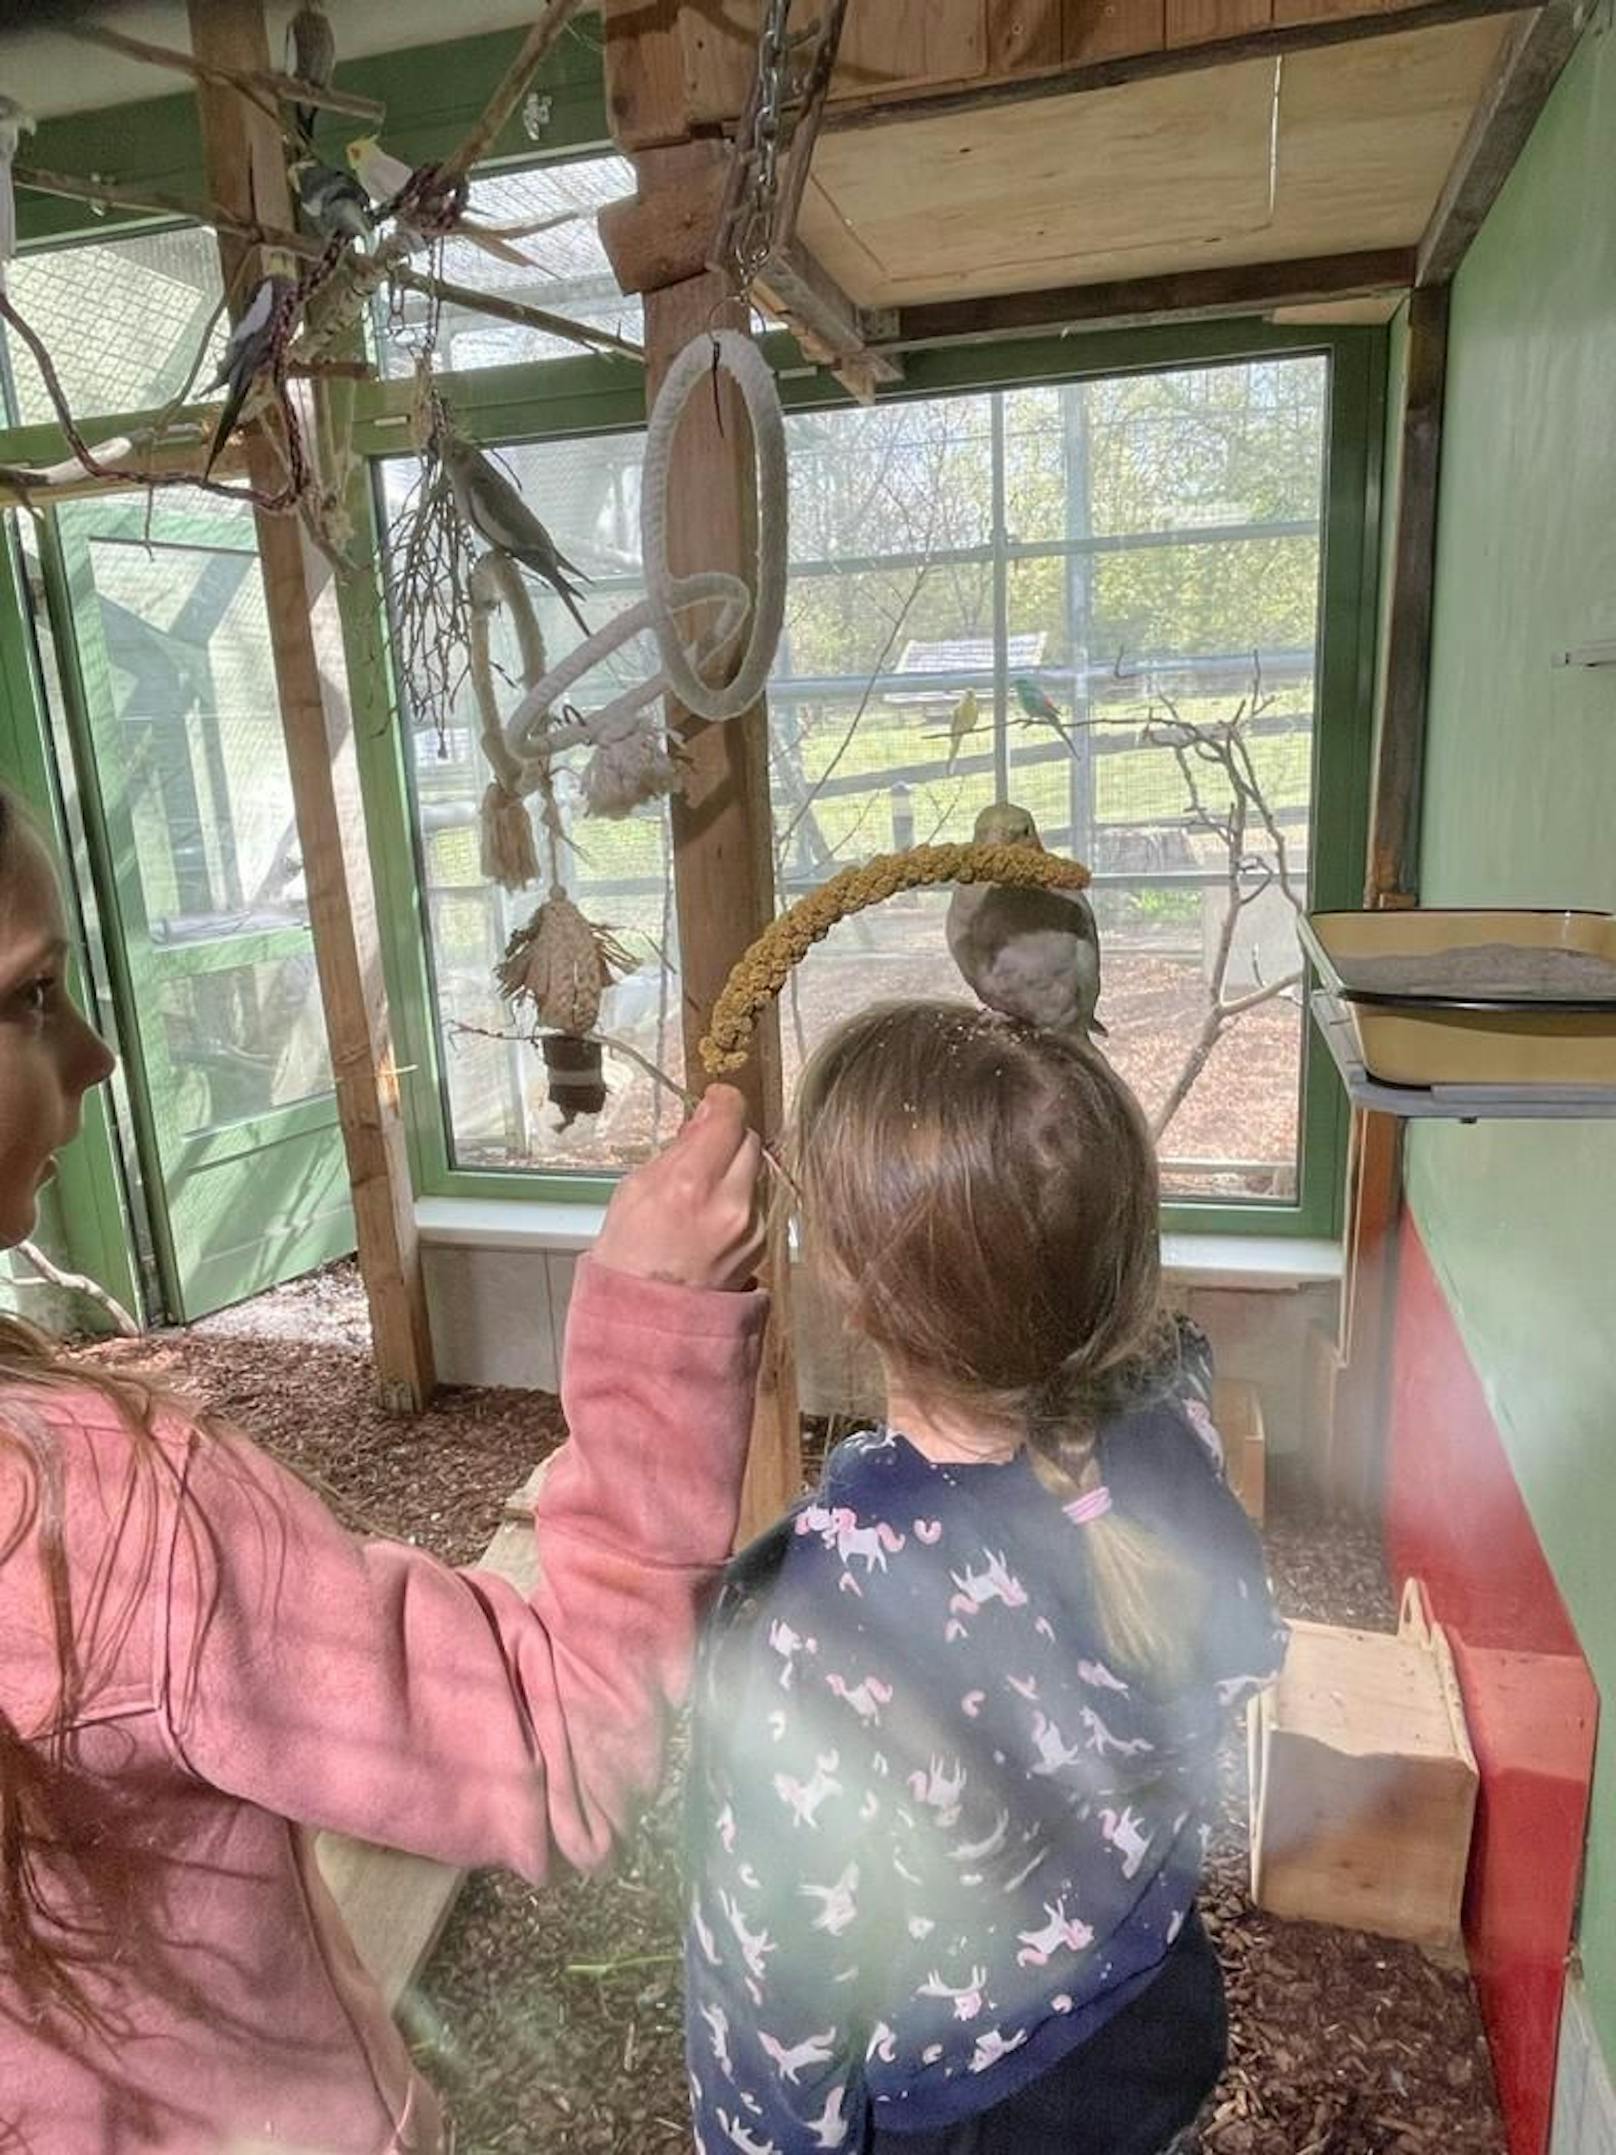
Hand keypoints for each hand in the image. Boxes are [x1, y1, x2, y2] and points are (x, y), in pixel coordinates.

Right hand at [594, 1084, 765, 1290]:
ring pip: (758, 1171)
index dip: (724, 1101)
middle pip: (751, 1141)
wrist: (648, 1319)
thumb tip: (703, 1122)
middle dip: (729, 1135)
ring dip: (736, 1167)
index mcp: (690, 1184)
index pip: (730, 1119)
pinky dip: (741, 1198)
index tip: (716, 1098)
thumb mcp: (634, 1190)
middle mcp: (731, 1203)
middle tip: (705, 1143)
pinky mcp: (763, 1245)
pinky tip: (714, 1215)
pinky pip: (760, 1203)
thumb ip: (676, 1151)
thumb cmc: (628, 1256)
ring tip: (704, 1187)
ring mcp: (752, 1226)